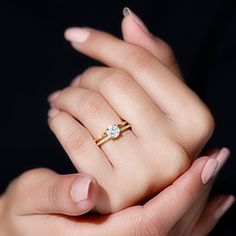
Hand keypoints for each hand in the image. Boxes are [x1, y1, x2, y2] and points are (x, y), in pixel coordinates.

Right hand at [0, 150, 233, 235]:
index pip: (152, 223)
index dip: (180, 194)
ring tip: (214, 170)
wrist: (20, 233)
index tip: (203, 165)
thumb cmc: (22, 217)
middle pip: (174, 227)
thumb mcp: (28, 201)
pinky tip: (211, 201)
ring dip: (202, 202)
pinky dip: (196, 217)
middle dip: (199, 192)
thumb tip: (87, 188)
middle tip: (217, 158)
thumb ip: (54, 195)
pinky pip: (172, 232)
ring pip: (179, 231)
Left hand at [48, 8, 214, 212]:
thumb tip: (130, 20)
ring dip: (67, 95)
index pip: (141, 62)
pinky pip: (74, 139)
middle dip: (85, 75)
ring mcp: (145, 173)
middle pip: (113, 82)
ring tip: (63, 98)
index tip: (77, 36)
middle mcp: (175, 148)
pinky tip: (58, 118)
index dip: (103, 42)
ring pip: (89, 107)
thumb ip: (155, 61)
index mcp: (195, 120)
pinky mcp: (113, 191)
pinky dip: (59, 120)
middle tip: (76, 83)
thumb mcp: (166, 103)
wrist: (146, 189)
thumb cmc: (154, 138)